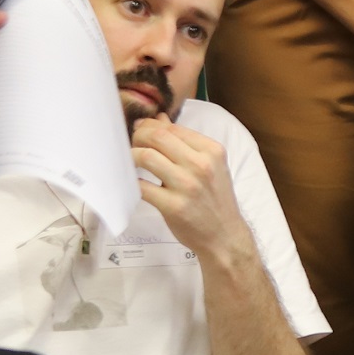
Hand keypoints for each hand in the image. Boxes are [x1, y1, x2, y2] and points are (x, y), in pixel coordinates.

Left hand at [131, 118, 252, 262]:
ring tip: (129, 161)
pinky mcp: (173, 206)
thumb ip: (185, 142)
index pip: (172, 128)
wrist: (224, 235)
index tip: (139, 129)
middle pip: (157, 137)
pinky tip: (131, 181)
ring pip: (146, 157)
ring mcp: (187, 186)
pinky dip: (131, 181)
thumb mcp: (209, 165)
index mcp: (212, 151)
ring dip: (131, 156)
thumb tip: (160, 119)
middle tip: (131, 143)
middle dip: (138, 136)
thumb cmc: (215, 199)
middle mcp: (201, 165)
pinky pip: (142, 187)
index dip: (150, 125)